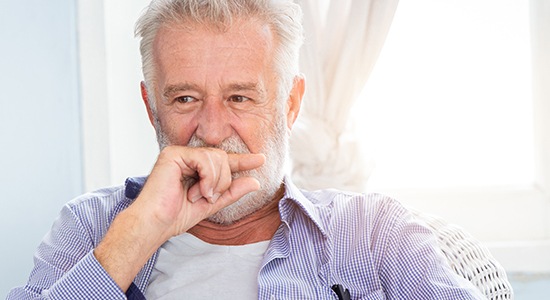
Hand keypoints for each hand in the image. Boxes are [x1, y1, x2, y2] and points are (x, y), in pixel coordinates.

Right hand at [94, 145, 264, 290]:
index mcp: (195, 167)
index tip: (261, 159)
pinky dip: (208, 177)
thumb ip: (231, 192)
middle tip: (209, 197)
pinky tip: (197, 191)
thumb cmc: (175, 216)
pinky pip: (205, 159)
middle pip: (223, 158)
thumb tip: (255, 182)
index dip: (242, 160)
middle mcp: (187, 157)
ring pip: (217, 158)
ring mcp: (180, 153)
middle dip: (223, 181)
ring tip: (201, 196)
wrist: (154, 224)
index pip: (223, 160)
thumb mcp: (211, 204)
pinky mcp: (173, 153)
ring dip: (215, 182)